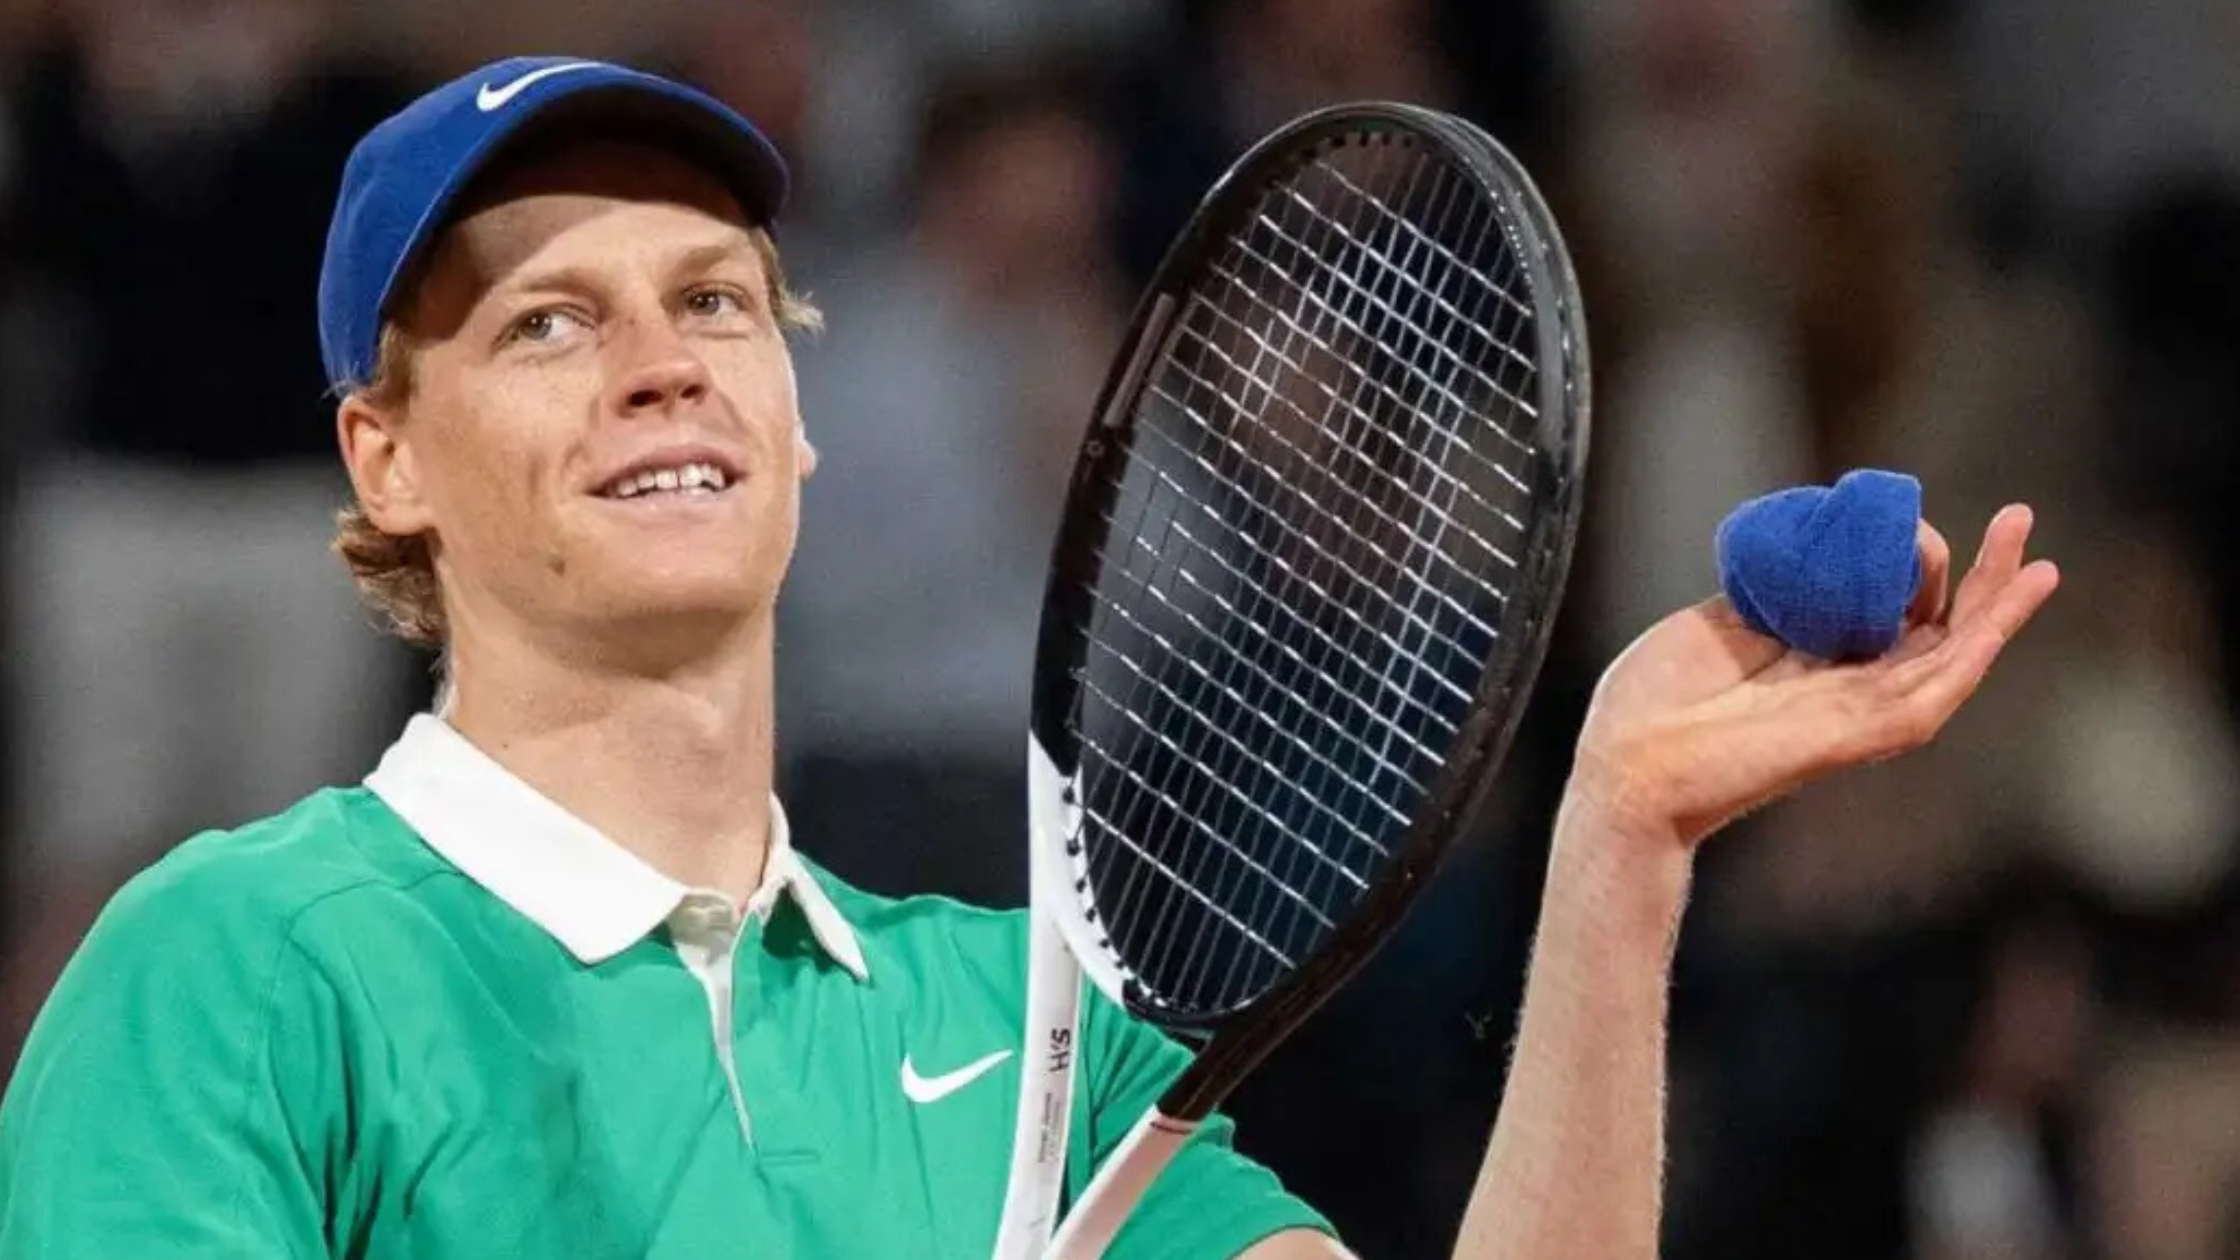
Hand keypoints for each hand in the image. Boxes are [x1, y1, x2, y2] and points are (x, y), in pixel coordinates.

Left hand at [1570, 503, 2059, 847]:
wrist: (1627, 762)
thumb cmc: (1652, 704)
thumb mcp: (1717, 624)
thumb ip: (1774, 597)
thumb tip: (1814, 555)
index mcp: (1812, 662)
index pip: (1890, 611)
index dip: (1916, 564)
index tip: (1907, 511)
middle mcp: (1844, 688)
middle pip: (1936, 631)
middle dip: (1982, 578)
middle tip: (2020, 517)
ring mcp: (1856, 712)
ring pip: (1951, 657)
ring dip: (1998, 604)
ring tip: (2037, 554)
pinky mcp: (1857, 732)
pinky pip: (1932, 690)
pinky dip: (1978, 648)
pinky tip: (2009, 609)